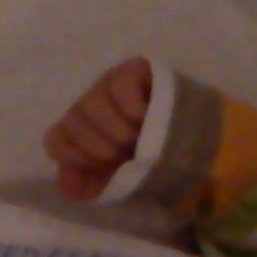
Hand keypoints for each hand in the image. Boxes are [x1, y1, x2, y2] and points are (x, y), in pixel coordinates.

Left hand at [44, 59, 155, 202]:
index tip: (103, 167)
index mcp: (82, 132)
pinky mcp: (135, 69)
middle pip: (72, 121)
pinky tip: (150, 118)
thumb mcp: (118, 185)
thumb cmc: (154, 165)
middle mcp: (91, 104)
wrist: (202, 152)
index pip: (55, 139)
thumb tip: (66, 176)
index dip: (76, 157)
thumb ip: (87, 187)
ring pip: (93, 105)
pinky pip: (119, 88)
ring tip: (142, 140)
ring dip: (119, 132)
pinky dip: (133, 111)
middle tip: (129, 156)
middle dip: (101, 148)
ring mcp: (111, 83)